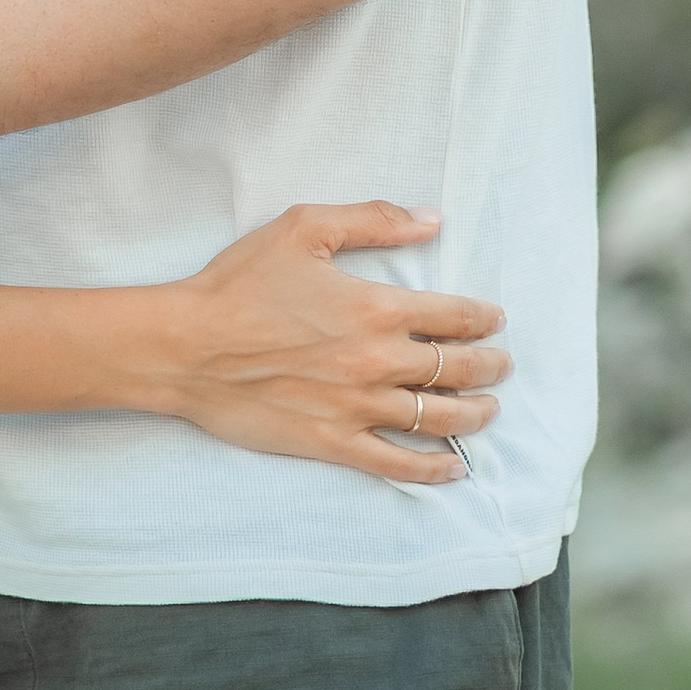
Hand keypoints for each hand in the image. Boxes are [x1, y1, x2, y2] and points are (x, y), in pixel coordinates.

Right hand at [131, 203, 508, 486]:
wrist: (187, 346)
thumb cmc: (240, 283)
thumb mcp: (304, 229)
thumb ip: (373, 220)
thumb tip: (431, 220)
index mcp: (376, 308)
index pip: (455, 316)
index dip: (483, 318)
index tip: (495, 320)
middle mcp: (378, 361)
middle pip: (458, 369)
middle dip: (490, 367)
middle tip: (502, 365)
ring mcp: (358, 407)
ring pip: (439, 418)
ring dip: (475, 414)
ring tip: (489, 410)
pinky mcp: (335, 443)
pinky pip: (399, 464)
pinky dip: (435, 470)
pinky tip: (455, 468)